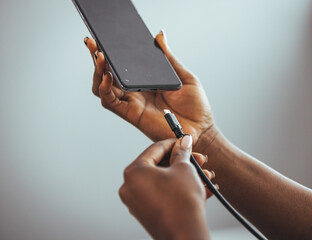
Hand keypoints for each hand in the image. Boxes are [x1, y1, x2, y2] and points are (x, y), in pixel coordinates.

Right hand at [84, 31, 217, 151]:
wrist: (201, 128)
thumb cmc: (195, 105)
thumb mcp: (183, 75)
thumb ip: (168, 57)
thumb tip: (159, 36)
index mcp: (145, 82)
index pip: (121, 67)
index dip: (109, 53)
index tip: (101, 37)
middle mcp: (135, 92)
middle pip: (106, 75)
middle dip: (96, 58)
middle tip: (91, 42)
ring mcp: (132, 103)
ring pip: (103, 88)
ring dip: (97, 72)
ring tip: (99, 55)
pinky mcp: (132, 114)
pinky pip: (111, 102)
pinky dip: (105, 88)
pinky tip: (107, 75)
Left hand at [119, 135, 211, 239]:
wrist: (186, 234)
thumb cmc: (182, 202)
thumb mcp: (184, 168)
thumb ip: (181, 152)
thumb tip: (183, 143)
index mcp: (133, 172)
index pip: (155, 149)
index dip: (174, 143)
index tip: (184, 141)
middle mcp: (130, 187)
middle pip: (159, 166)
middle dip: (182, 162)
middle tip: (196, 159)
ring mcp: (137, 203)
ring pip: (164, 181)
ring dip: (185, 177)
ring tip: (203, 176)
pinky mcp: (147, 214)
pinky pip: (164, 195)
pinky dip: (179, 190)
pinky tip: (200, 188)